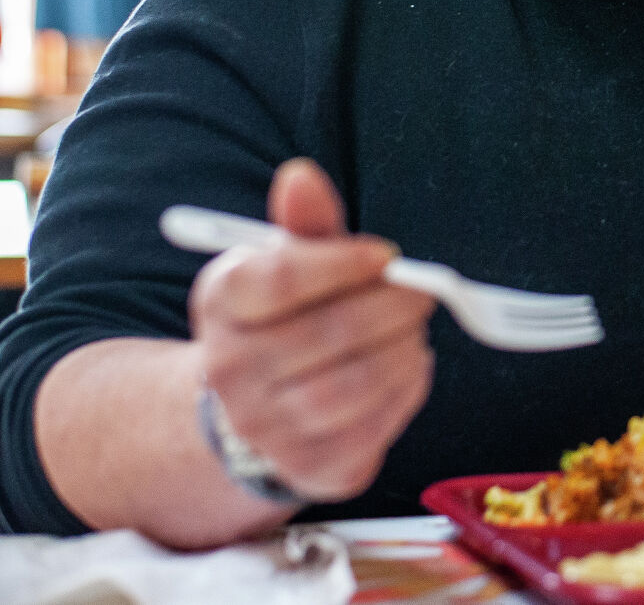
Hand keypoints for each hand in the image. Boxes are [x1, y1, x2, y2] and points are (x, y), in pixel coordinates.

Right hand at [189, 158, 434, 503]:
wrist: (251, 407)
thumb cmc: (285, 316)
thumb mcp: (286, 261)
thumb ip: (303, 222)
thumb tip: (301, 175)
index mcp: (221, 302)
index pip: (280, 279)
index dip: (342, 263)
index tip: (385, 255)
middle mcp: (229, 369)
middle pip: (327, 332)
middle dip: (392, 306)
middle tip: (422, 291)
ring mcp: (262, 427)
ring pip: (352, 386)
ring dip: (402, 350)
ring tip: (413, 330)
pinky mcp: (307, 468)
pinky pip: (372, 429)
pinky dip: (406, 391)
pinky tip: (408, 366)